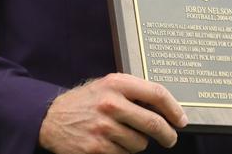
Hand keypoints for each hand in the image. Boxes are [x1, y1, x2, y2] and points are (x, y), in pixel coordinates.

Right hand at [38, 73, 188, 153]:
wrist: (50, 118)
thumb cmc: (85, 102)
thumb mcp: (106, 86)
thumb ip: (132, 92)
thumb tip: (165, 107)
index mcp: (116, 83)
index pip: (156, 94)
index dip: (174, 109)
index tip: (181, 120)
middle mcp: (111, 104)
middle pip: (153, 123)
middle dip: (167, 135)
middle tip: (170, 138)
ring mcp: (104, 127)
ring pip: (140, 143)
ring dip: (138, 143)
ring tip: (123, 136)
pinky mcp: (96, 148)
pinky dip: (123, 152)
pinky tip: (112, 144)